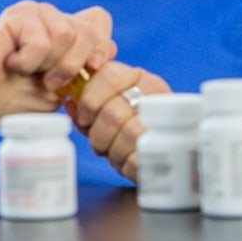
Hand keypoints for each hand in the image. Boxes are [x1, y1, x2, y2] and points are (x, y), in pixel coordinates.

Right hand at [0, 1, 116, 126]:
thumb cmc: (12, 98)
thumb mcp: (60, 91)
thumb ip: (84, 73)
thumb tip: (109, 53)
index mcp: (66, 32)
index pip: (100, 20)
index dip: (101, 45)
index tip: (90, 71)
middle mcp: (52, 17)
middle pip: (88, 30)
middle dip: (74, 65)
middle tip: (49, 82)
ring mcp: (35, 13)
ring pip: (66, 34)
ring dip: (49, 65)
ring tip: (27, 72)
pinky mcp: (16, 15)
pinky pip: (41, 41)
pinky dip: (28, 62)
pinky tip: (11, 64)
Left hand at [65, 62, 169, 181]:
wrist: (170, 152)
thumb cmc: (131, 129)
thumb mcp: (109, 111)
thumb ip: (88, 107)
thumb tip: (70, 104)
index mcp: (138, 78)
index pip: (109, 75)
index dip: (89, 99)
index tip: (84, 117)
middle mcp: (155, 93)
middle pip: (113, 111)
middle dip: (98, 134)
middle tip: (99, 143)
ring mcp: (166, 118)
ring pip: (128, 134)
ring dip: (113, 151)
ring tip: (114, 153)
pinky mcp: (171, 147)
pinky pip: (140, 157)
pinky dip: (127, 165)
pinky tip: (127, 162)